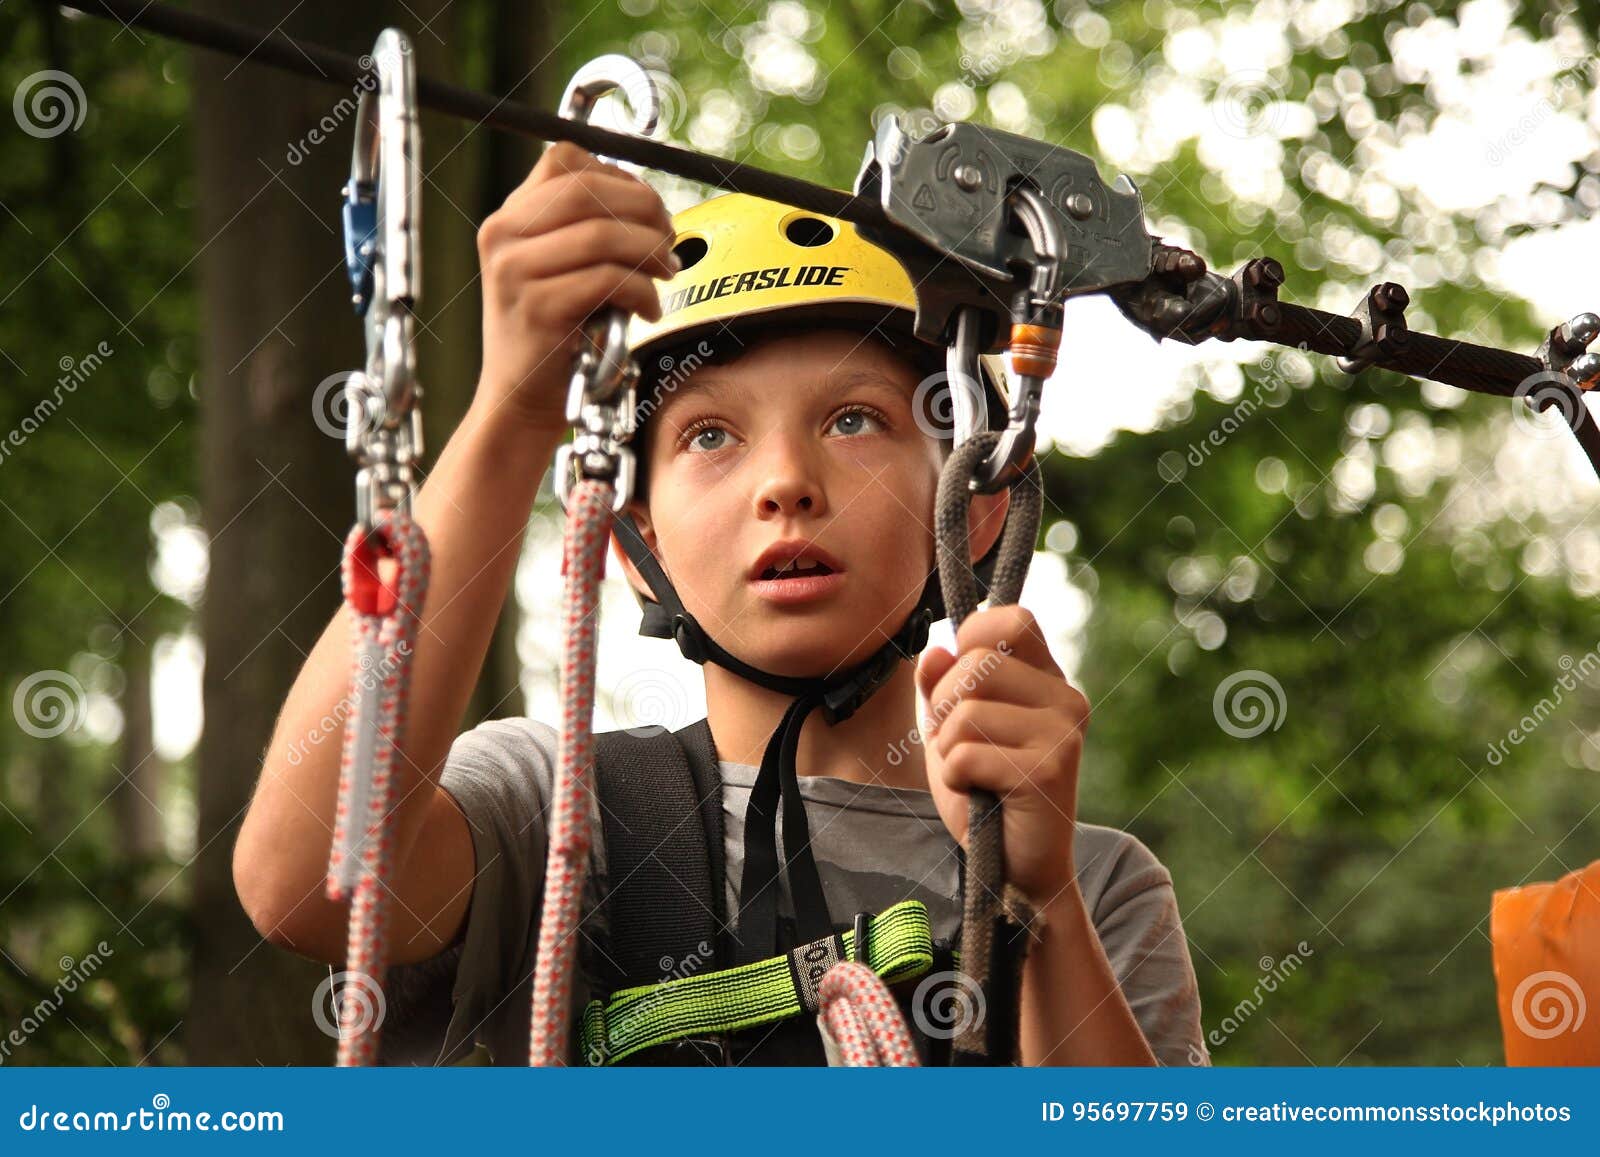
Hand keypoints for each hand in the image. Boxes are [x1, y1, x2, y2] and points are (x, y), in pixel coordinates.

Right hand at [473, 141, 678, 433]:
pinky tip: (648, 309)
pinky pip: (608, 280)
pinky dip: (643, 292)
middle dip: (645, 209)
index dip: (620, 176)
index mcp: (508, 218)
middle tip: (670, 241)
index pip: (567, 160)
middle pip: (589, 189)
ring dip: (651, 252)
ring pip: (603, 234)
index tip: (649, 211)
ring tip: (665, 274)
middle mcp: (503, 236)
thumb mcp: (557, 269)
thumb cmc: (554, 336)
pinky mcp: (537, 307)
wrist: (520, 399)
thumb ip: (586, 231)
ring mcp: (515, 271)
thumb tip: (650, 204)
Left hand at [914, 605, 1089, 910]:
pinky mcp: (1051, 769)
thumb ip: (939, 687)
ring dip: (949, 750)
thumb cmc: (984, 795)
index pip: (1013, 620)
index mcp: (1047, 680)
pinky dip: (957, 779)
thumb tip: (934, 651)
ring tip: (974, 775)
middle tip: (962, 748)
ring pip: (966, 712)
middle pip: (975, 664)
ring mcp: (1063, 732)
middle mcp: (1066, 698)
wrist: (1016, 870)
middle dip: (944, 708)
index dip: (973, 636)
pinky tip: (981, 796)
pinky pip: (966, 754)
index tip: (959, 677)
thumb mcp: (951, 731)